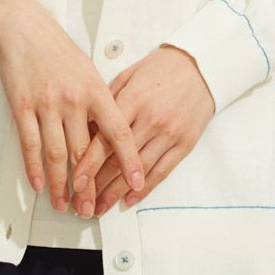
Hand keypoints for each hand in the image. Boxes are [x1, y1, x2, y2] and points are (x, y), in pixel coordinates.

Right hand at [0, 0, 146, 215]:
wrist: (23, 27)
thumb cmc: (57, 48)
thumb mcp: (87, 70)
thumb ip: (98, 101)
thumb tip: (107, 135)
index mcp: (95, 89)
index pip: (118, 132)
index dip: (129, 159)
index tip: (136, 181)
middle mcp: (73, 99)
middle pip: (84, 152)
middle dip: (88, 186)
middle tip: (91, 207)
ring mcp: (47, 104)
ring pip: (57, 155)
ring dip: (60, 184)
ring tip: (63, 203)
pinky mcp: (22, 106)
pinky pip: (31, 144)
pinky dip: (34, 167)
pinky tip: (38, 183)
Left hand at [69, 45, 215, 217]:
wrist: (198, 67)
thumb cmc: (160, 69)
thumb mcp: (128, 75)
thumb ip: (107, 100)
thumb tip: (86, 125)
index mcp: (133, 100)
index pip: (105, 138)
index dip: (89, 163)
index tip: (76, 181)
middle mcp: (151, 119)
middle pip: (119, 159)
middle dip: (98, 184)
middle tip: (83, 201)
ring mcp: (168, 133)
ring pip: (138, 170)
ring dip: (117, 192)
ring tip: (101, 206)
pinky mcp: (184, 144)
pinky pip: (162, 171)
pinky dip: (145, 188)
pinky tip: (129, 199)